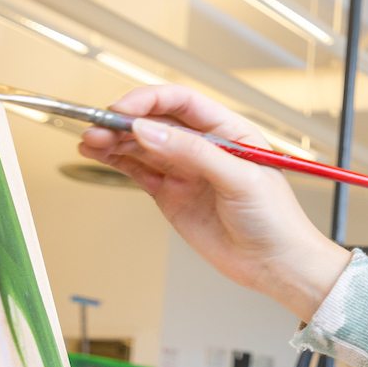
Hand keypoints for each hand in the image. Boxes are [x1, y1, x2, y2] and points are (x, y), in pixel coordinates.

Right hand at [78, 86, 351, 319]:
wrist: (277, 266)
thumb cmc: (276, 220)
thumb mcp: (241, 179)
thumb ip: (194, 154)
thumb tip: (149, 130)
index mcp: (228, 131)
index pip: (182, 102)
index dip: (150, 100)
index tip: (125, 110)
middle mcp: (204, 146)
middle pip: (156, 121)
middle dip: (125, 121)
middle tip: (98, 127)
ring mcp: (185, 170)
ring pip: (142, 145)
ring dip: (114, 140)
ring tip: (90, 141)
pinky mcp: (170, 194)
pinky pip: (138, 169)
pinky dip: (116, 160)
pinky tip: (97, 153)